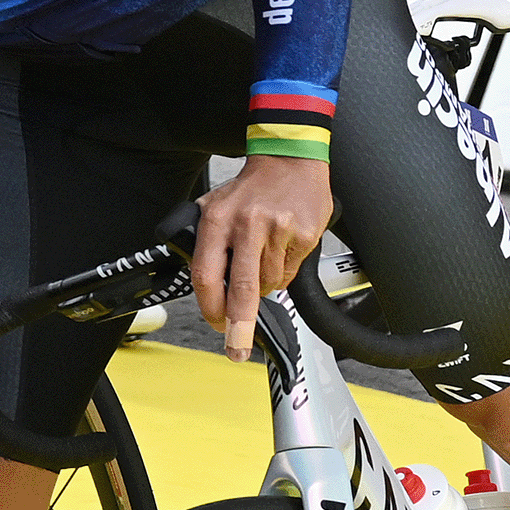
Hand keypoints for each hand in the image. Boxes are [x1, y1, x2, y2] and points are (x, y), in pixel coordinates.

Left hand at [192, 154, 333, 362]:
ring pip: (269, 282)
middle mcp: (246, 224)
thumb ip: (204, 242)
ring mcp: (278, 230)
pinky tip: (281, 249)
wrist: (290, 159)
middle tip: (236, 350)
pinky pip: (290, 271)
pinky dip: (283, 271)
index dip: (210, 306)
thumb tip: (204, 286)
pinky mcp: (305, 234)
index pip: (206, 274)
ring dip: (264, 284)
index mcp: (217, 220)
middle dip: (239, 324)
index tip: (216, 324)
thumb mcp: (213, 206)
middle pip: (242, 288)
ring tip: (262, 258)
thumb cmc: (249, 189)